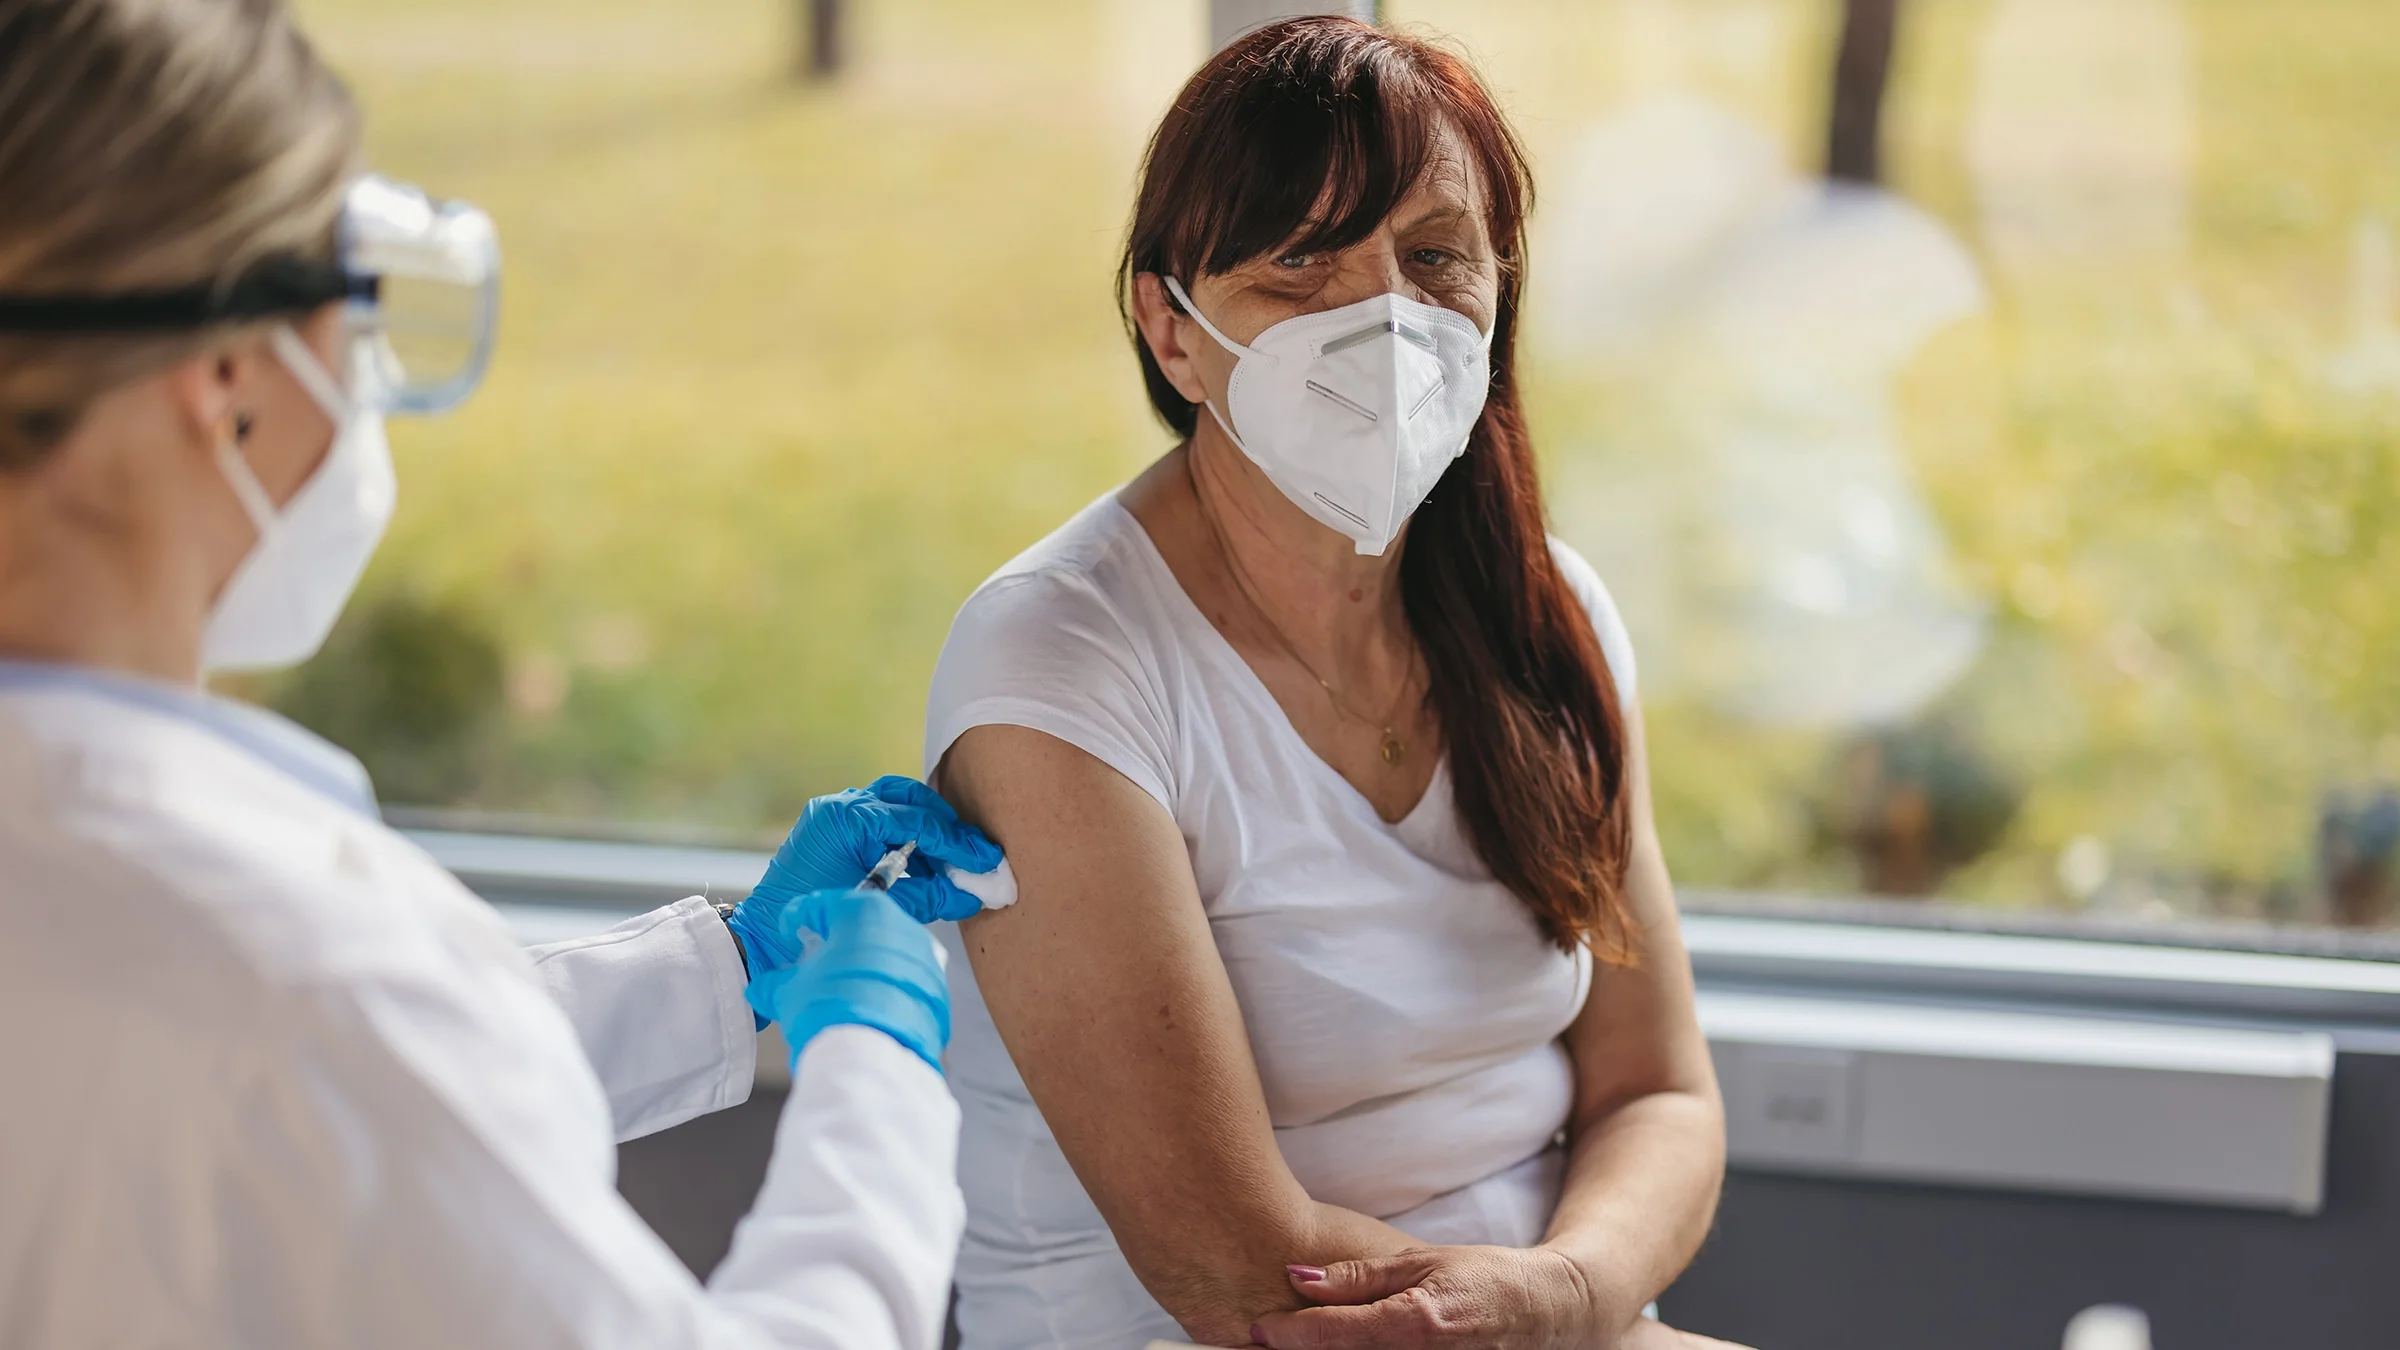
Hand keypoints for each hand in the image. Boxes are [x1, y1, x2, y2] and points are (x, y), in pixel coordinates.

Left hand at [729, 775, 1002, 968]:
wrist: (764, 940)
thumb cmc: (814, 925)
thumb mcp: (878, 909)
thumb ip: (928, 898)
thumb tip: (971, 896)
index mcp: (846, 820)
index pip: (917, 822)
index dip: (957, 843)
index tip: (986, 859)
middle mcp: (839, 807)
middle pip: (908, 798)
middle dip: (945, 824)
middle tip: (974, 851)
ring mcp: (834, 815)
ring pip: (895, 806)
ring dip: (927, 831)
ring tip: (953, 863)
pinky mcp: (833, 830)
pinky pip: (880, 823)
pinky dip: (906, 840)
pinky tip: (926, 866)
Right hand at [743, 888, 949, 1071]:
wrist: (873, 1058)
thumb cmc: (828, 1011)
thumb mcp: (789, 993)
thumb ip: (774, 984)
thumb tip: (762, 988)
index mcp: (864, 912)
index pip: (825, 904)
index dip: (801, 918)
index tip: (791, 931)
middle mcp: (902, 927)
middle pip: (863, 928)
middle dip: (839, 943)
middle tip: (818, 964)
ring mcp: (926, 959)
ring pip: (889, 956)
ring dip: (866, 969)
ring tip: (843, 993)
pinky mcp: (939, 991)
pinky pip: (908, 985)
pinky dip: (889, 993)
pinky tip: (869, 1011)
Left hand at [1251, 1246, 1605, 1349]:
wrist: (1544, 1314)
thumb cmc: (1483, 1278)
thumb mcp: (1419, 1261)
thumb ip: (1358, 1276)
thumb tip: (1297, 1277)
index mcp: (1415, 1323)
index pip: (1334, 1333)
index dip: (1288, 1333)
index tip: (1256, 1326)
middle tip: (1270, 1340)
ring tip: (1304, 1344)